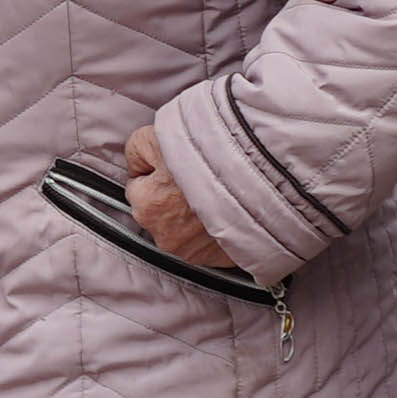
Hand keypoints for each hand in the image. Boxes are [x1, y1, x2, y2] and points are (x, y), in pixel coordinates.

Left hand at [120, 122, 239, 269]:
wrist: (262, 173)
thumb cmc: (210, 152)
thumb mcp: (155, 136)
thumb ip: (135, 152)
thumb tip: (136, 165)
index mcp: (147, 207)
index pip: (138, 189)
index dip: (157, 173)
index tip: (176, 165)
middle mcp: (168, 238)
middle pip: (161, 213)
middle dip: (174, 198)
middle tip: (198, 176)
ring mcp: (197, 253)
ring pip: (185, 230)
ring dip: (195, 216)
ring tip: (215, 191)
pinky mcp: (221, 261)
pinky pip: (210, 243)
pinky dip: (216, 228)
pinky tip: (226, 209)